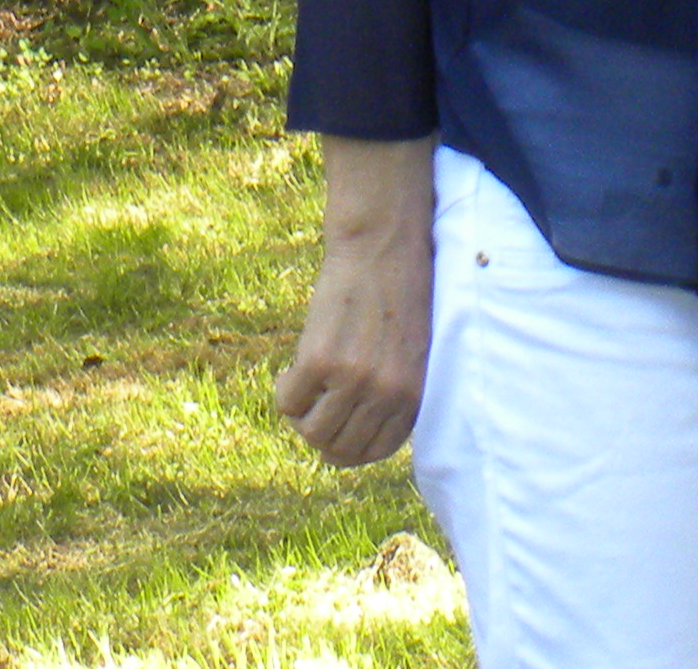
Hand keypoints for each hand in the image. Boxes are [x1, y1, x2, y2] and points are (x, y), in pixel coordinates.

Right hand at [274, 138, 434, 466]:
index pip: (375, 452)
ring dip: (301, 414)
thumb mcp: (411, 353)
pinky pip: (288, 403)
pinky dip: (284, 390)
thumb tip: (354, 437)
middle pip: (338, 449)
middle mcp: (386, 393)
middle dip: (321, 433)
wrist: (384, 245)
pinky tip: (294, 367)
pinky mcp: (320, 360)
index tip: (336, 429)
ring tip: (306, 383)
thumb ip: (392, 393)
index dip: (349, 447)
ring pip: (310, 432)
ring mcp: (353, 379)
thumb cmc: (398, 295)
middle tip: (314, 405)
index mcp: (413, 394)